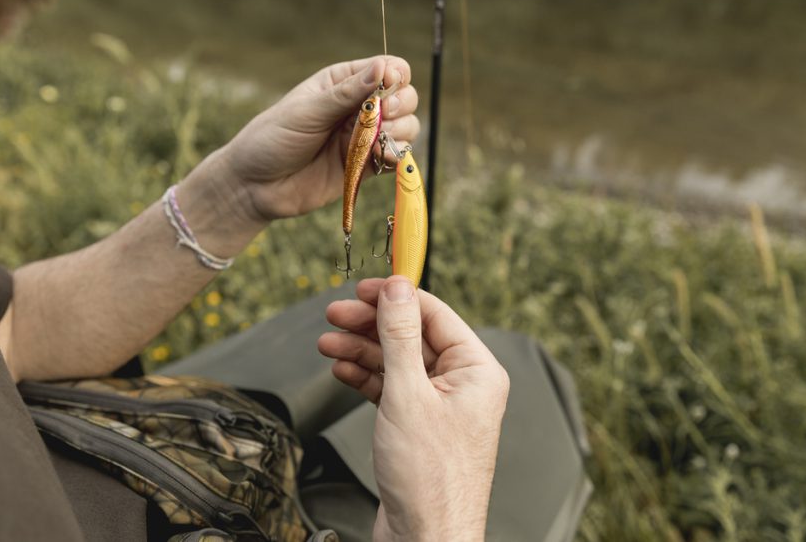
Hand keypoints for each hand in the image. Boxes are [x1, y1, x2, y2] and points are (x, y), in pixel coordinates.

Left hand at [212, 56, 418, 222]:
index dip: (395, 75)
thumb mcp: (307, 111)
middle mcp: (358, 106)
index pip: (387, 68)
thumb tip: (383, 67)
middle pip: (404, 95)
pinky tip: (383, 157)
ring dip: (402, 130)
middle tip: (384, 115)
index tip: (387, 86)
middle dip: (401, 103)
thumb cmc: (273, 139)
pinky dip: (397, 155)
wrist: (255, 186)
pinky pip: (395, 156)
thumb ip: (347, 93)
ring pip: (406, 126)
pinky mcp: (366, 165)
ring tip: (380, 140)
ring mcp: (364, 136)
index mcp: (342, 82)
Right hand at [319, 277, 509, 541]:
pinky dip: (366, 378)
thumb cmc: (430, 480)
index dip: (396, 297)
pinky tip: (342, 370)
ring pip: (398, 362)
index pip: (434, 314)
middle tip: (334, 314)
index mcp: (477, 371)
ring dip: (362, 350)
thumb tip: (398, 289)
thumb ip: (400, 337)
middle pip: (412, 336)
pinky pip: (392, 389)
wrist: (426, 539)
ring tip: (328, 343)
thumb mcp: (408, 395)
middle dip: (371, 325)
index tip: (362, 288)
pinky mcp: (419, 426)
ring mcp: (441, 406)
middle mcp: (463, 385)